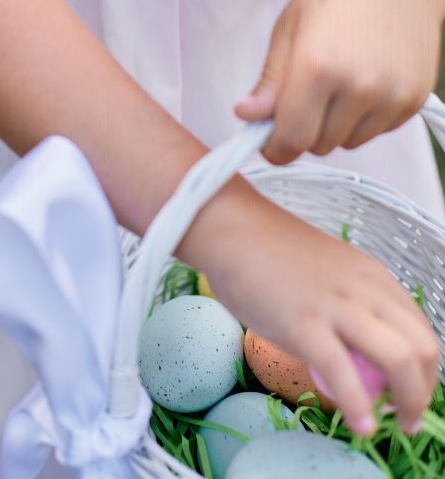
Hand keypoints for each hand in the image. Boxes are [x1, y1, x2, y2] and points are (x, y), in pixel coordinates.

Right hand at [198, 194, 438, 436]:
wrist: (231, 229)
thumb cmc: (269, 251)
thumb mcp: (328, 273)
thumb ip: (350, 304)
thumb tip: (357, 351)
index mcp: (373, 276)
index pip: (421, 329)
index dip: (424, 370)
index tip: (408, 393)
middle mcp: (365, 289)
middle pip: (423, 347)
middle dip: (423, 392)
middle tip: (407, 417)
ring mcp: (337, 306)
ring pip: (399, 360)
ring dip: (408, 403)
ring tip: (395, 426)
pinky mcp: (304, 324)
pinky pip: (343, 374)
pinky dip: (359, 408)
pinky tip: (361, 427)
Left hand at [233, 0, 442, 163]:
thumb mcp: (289, 26)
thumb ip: (270, 79)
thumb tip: (248, 116)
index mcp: (318, 68)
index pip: (290, 140)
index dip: (273, 147)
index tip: (266, 139)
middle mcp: (359, 89)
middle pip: (317, 146)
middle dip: (302, 130)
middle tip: (301, 96)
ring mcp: (392, 97)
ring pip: (347, 143)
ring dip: (333, 126)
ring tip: (336, 82)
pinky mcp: (414, 101)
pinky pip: (376, 132)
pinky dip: (363, 118)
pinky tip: (363, 80)